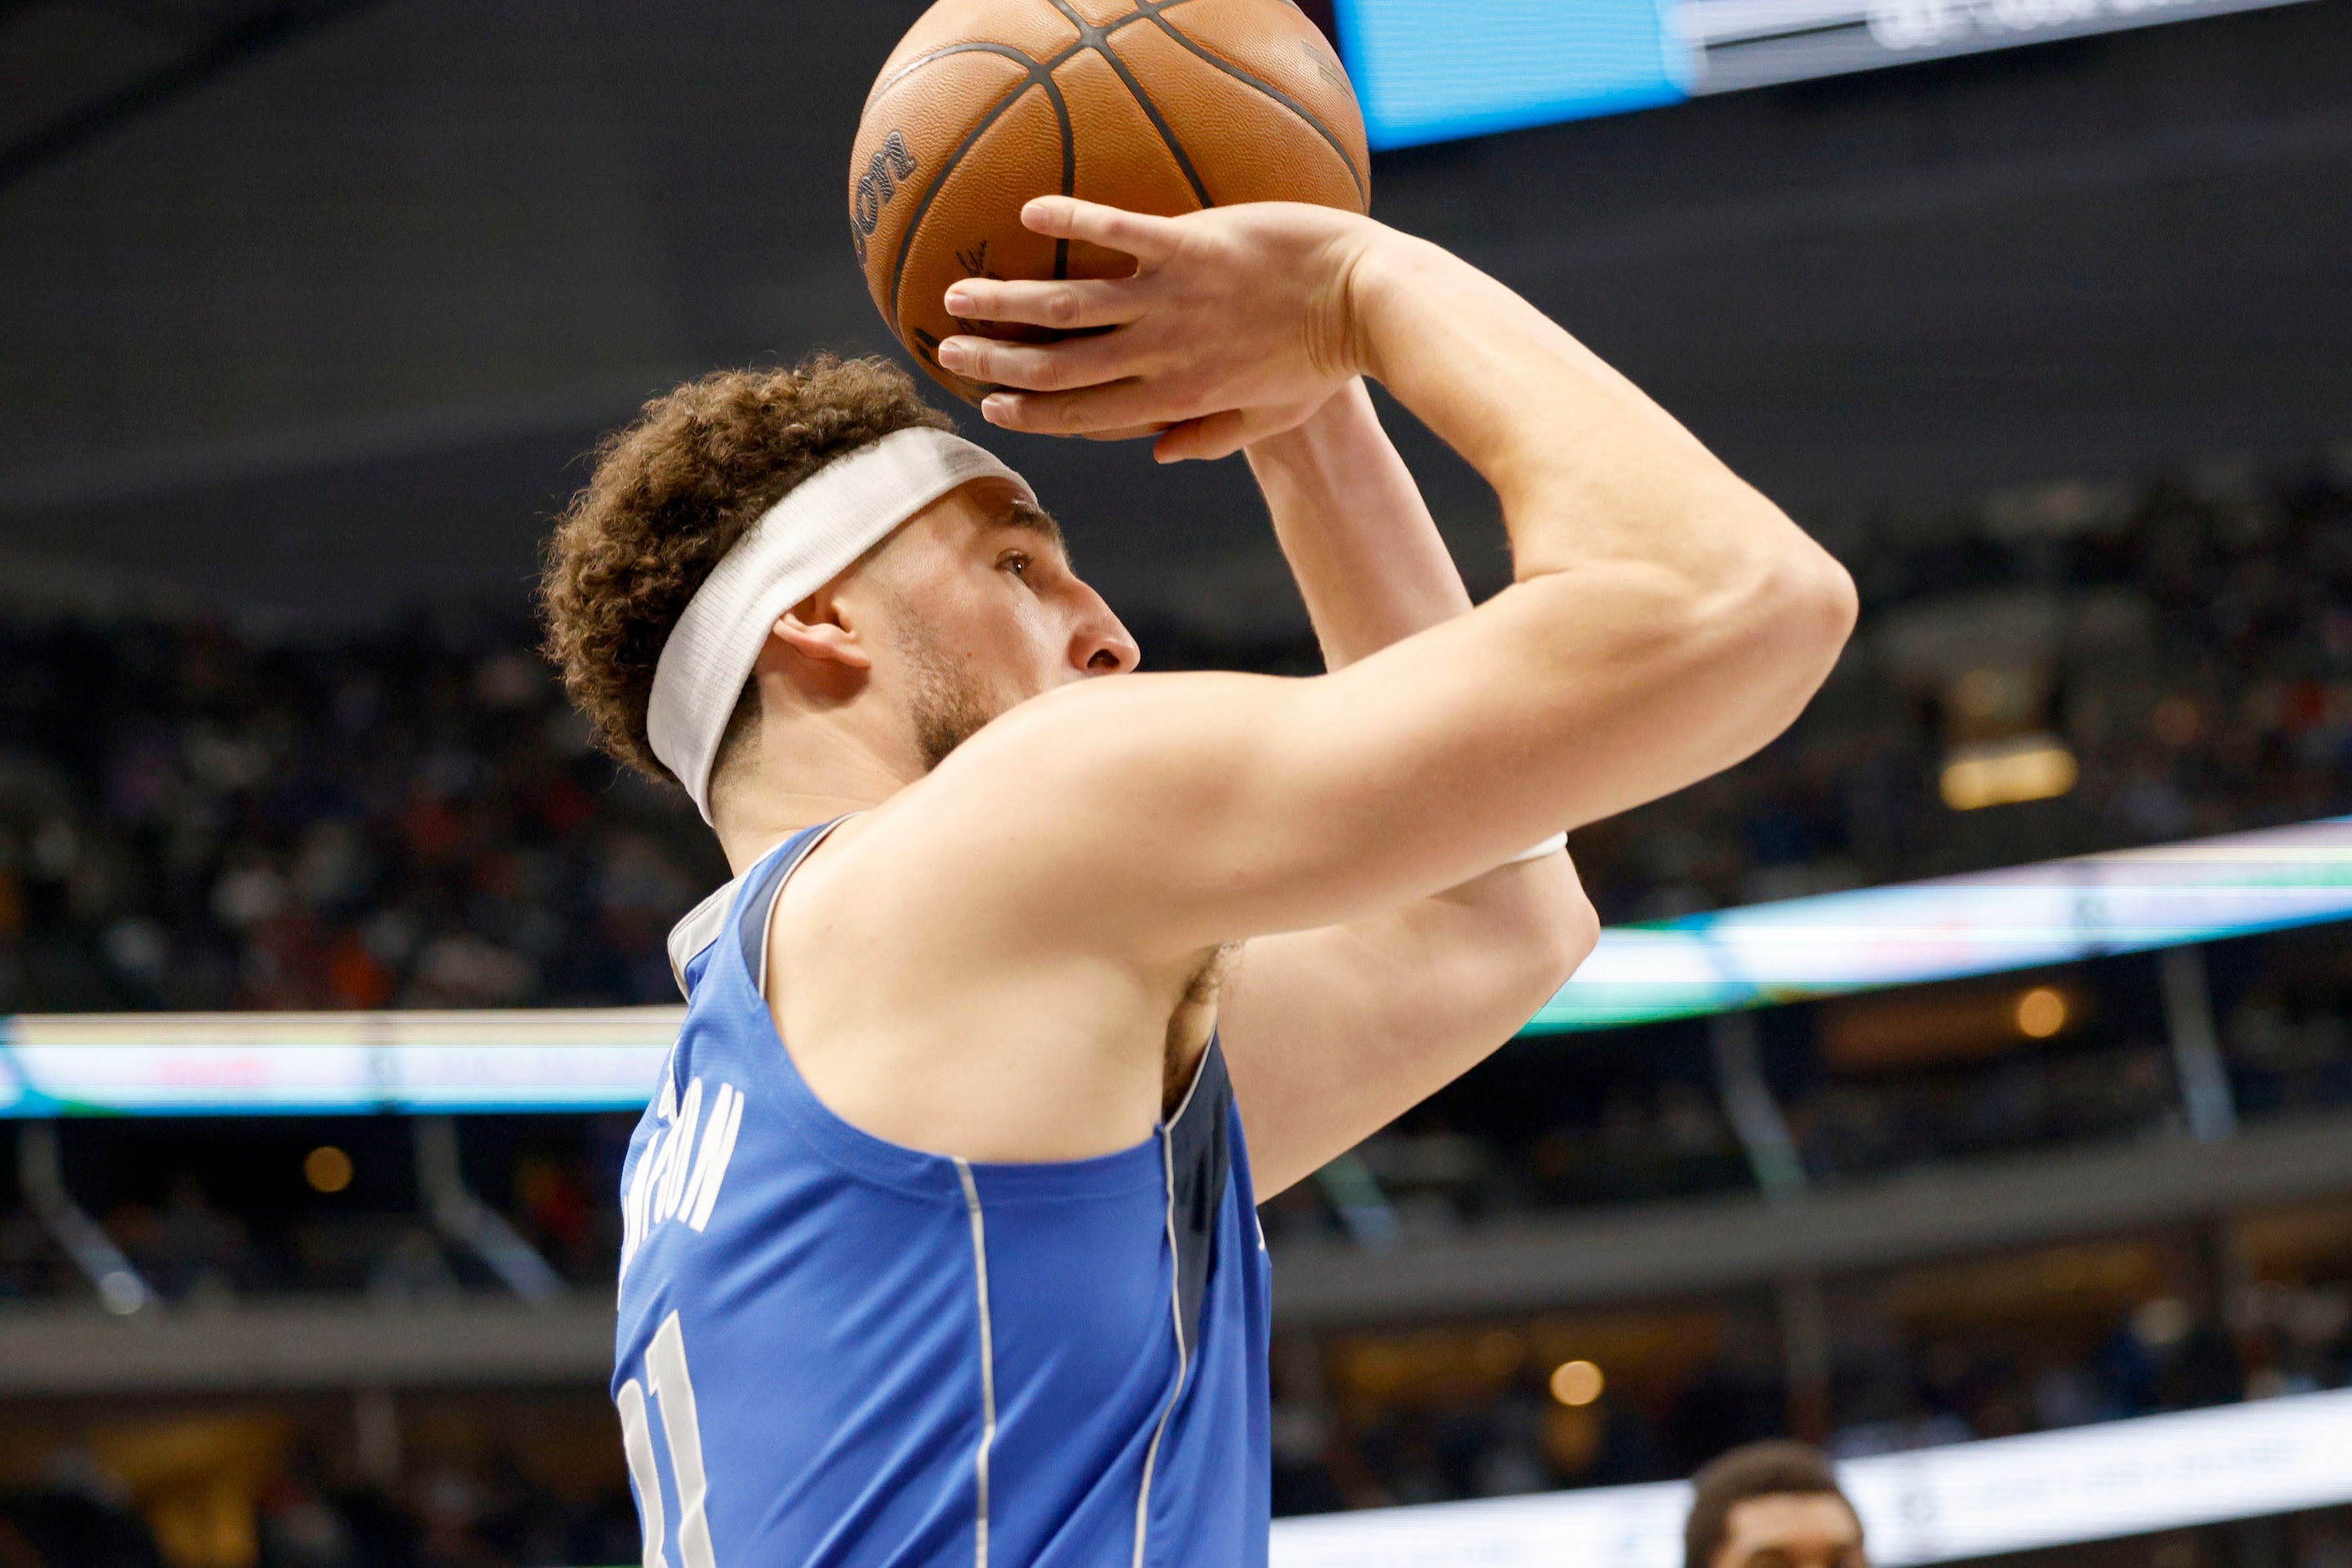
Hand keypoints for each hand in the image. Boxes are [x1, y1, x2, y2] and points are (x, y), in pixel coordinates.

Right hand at [935, 197, 1382, 462]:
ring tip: (958, 293)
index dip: (1035, 413)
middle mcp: (1162, 356)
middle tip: (949, 352)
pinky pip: (1120, 233)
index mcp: (1176, 399)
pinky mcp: (1192, 247)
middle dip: (998, 364)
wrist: (1368, 300)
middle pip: (1058, 368)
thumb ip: (1212, 436)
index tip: (993, 404)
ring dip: (1007, 303)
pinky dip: (1074, 222)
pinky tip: (1029, 212)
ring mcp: (1173, 301)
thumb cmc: (1327, 362)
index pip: (1087, 414)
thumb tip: (1157, 454)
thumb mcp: (1271, 418)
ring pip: (1069, 308)